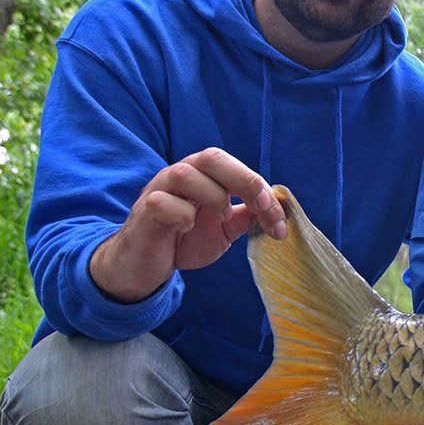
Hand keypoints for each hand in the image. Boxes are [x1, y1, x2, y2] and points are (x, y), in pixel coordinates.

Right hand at [90, 148, 287, 301]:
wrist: (146, 266)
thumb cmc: (184, 241)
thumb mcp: (224, 230)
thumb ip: (246, 216)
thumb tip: (275, 208)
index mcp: (203, 176)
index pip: (236, 168)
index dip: (262, 189)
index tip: (279, 220)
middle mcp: (180, 176)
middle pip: (212, 157)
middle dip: (244, 181)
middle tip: (261, 208)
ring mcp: (159, 191)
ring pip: (185, 173)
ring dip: (213, 196)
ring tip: (221, 217)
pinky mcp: (144, 213)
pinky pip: (162, 202)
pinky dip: (181, 215)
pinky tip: (186, 229)